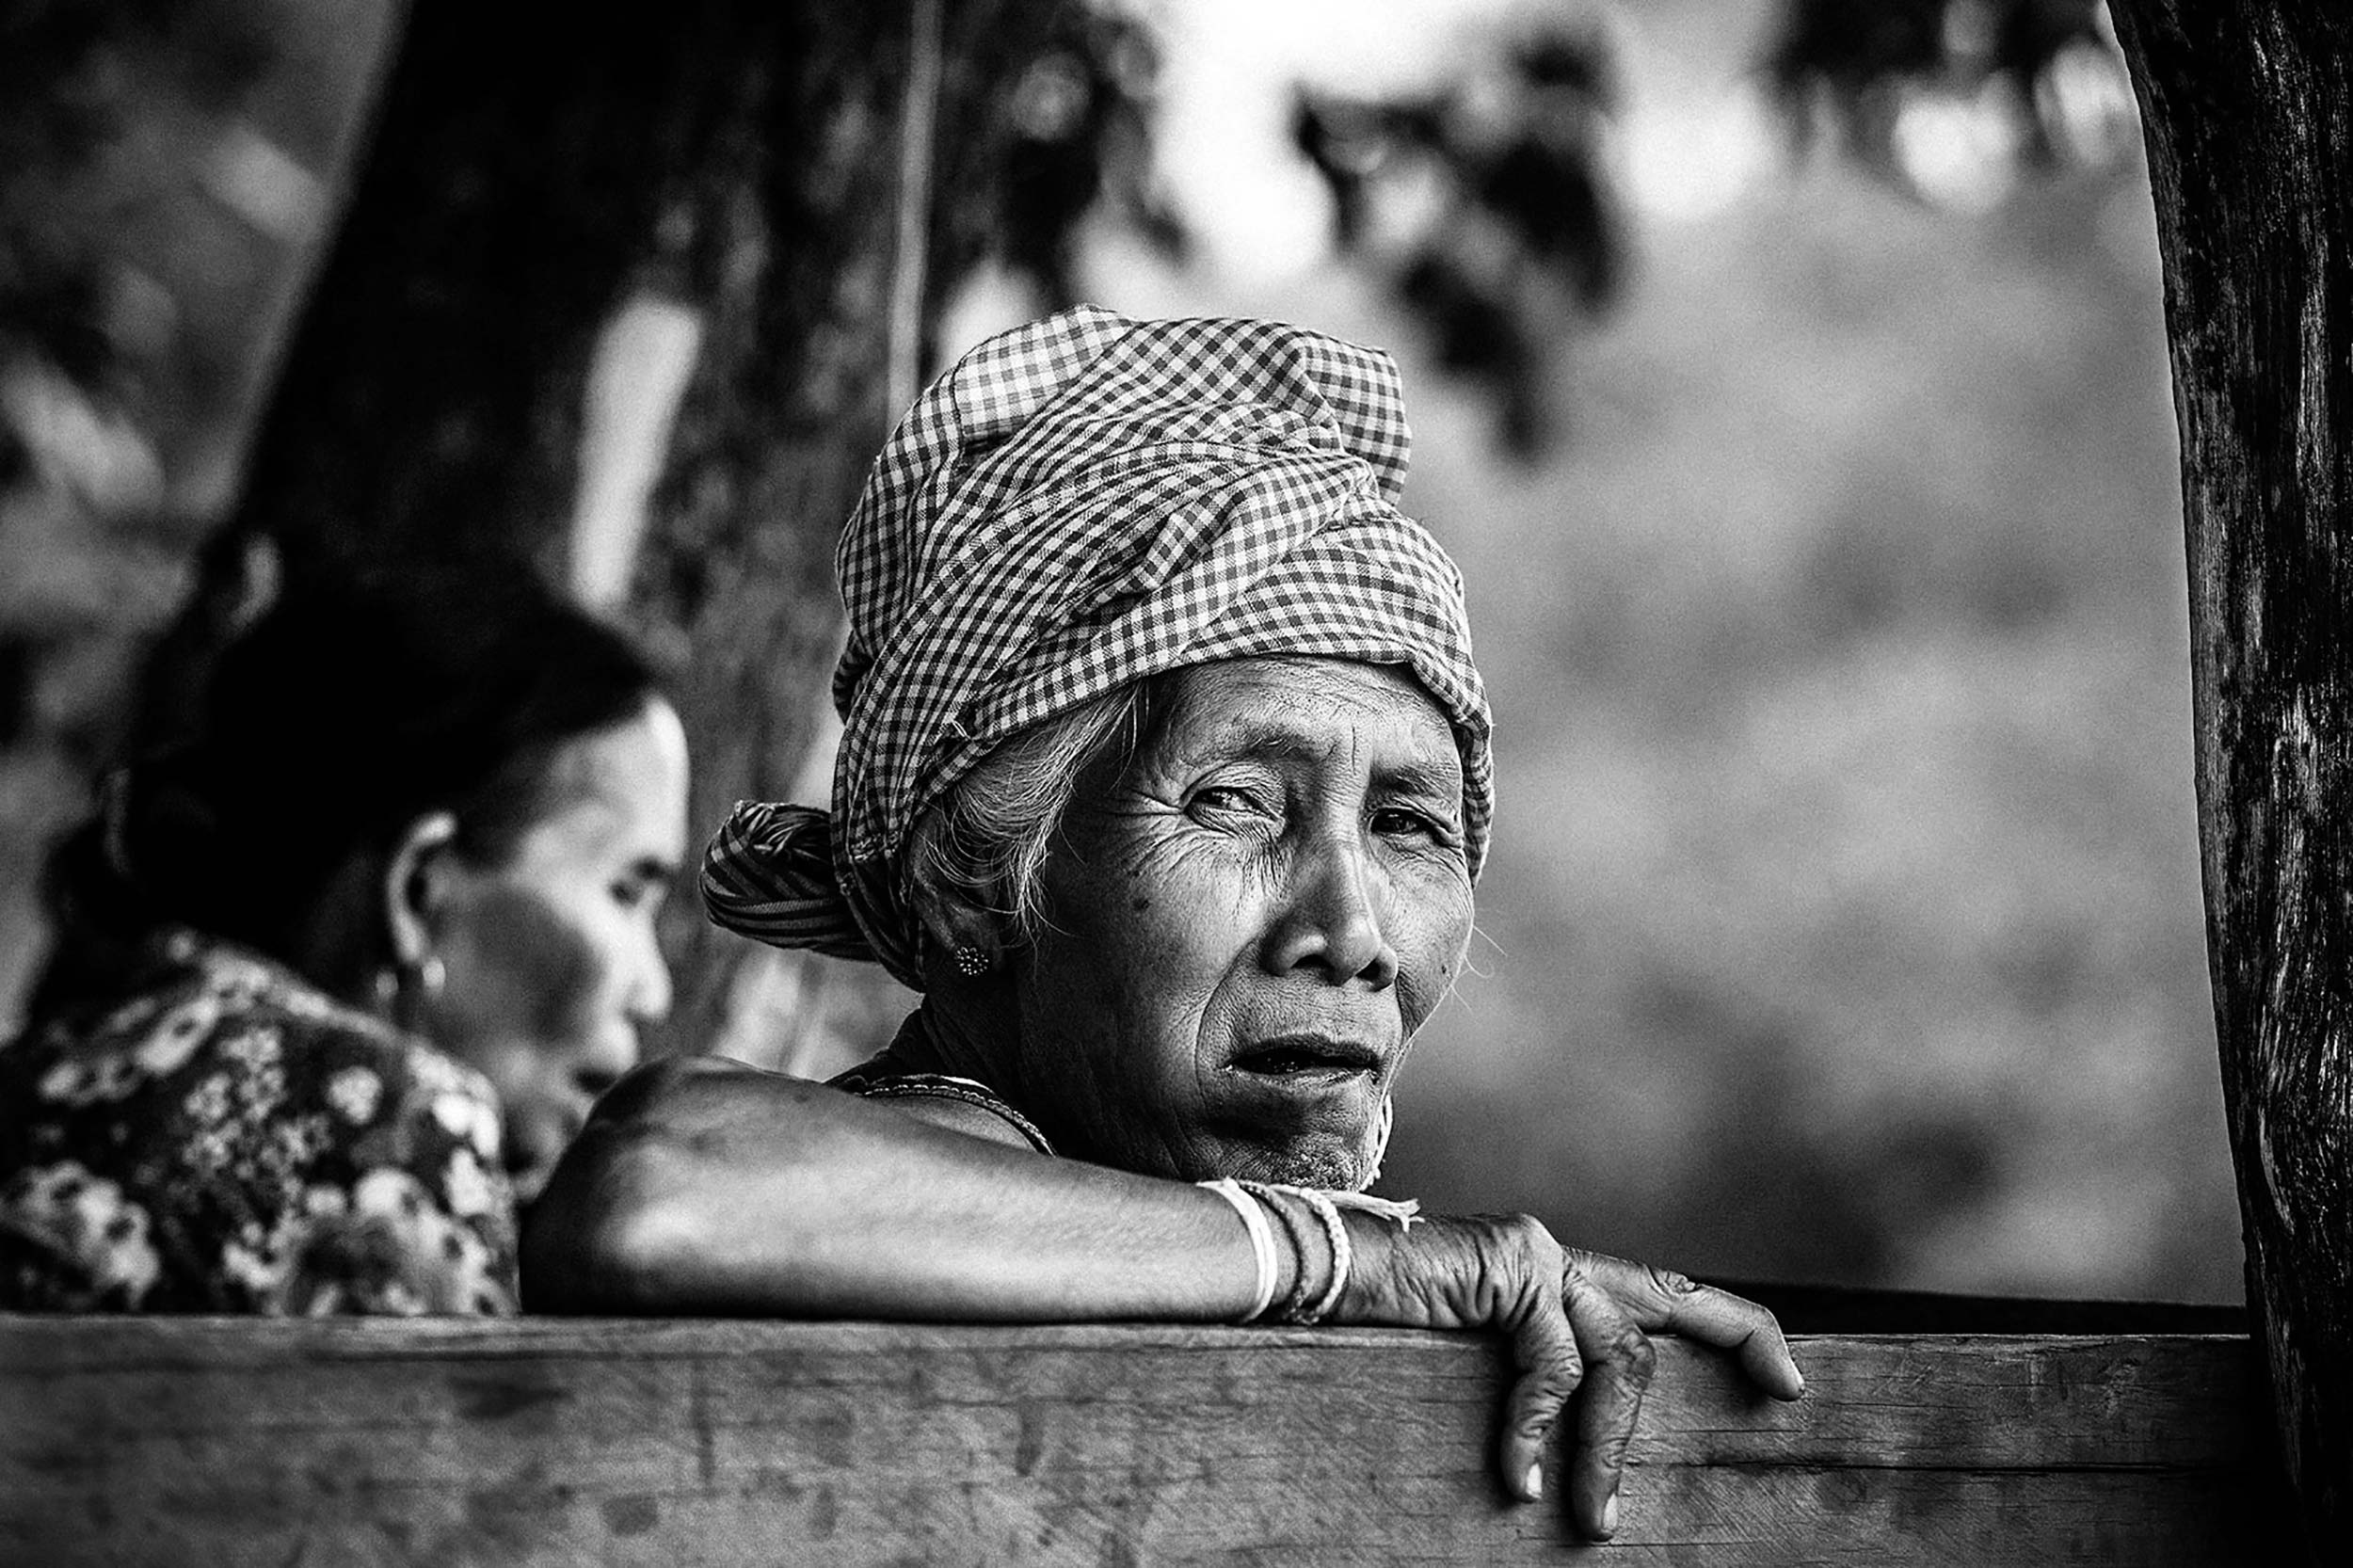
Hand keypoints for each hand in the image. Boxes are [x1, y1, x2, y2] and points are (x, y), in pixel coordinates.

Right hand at [1337, 1215, 1801, 1539]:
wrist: (1311, 1280)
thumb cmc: (1379, 1332)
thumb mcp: (1473, 1364)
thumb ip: (1533, 1380)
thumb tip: (1576, 1456)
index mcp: (1550, 1275)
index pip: (1660, 1293)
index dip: (1732, 1325)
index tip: (1786, 1376)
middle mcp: (1553, 1255)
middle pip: (1670, 1301)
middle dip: (1741, 1338)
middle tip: (1786, 1394)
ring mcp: (1535, 1255)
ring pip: (1616, 1356)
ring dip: (1607, 1447)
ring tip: (1589, 1519)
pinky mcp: (1512, 1270)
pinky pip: (1552, 1367)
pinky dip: (1538, 1431)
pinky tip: (1517, 1478)